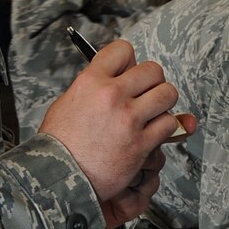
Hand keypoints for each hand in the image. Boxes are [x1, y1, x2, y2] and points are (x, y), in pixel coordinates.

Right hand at [39, 39, 186, 219]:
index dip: (130, 62)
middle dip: (152, 81)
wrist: (60, 178)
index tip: (128, 74)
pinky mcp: (141, 144)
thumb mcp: (67, 103)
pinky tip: (153, 134)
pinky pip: (169, 124)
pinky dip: (165, 128)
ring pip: (167, 94)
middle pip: (153, 70)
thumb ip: (93, 88)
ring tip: (153, 113)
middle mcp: (112, 96)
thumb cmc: (60, 145)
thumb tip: (114, 80)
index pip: (123, 50)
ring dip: (163, 103)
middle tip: (146, 95)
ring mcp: (129, 119)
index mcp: (91, 81)